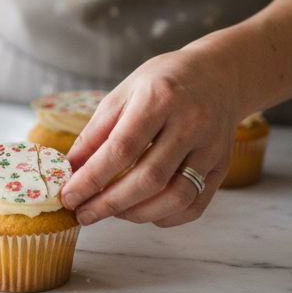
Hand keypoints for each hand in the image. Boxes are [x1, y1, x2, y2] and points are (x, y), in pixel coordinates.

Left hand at [60, 46, 240, 226]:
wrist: (218, 75)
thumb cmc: (164, 83)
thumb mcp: (124, 93)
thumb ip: (97, 132)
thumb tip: (70, 169)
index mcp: (160, 98)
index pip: (122, 148)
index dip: (92, 178)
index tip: (69, 196)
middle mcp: (191, 123)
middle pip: (150, 178)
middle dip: (110, 203)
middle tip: (83, 214)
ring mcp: (211, 147)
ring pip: (176, 197)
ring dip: (136, 214)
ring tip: (111, 212)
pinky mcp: (222, 166)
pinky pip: (194, 205)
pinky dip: (164, 217)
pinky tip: (142, 211)